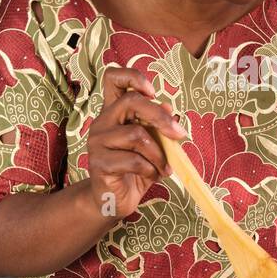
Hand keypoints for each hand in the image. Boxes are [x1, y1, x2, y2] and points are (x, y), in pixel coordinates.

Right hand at [87, 67, 186, 218]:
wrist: (114, 200)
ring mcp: (98, 143)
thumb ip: (158, 125)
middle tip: (178, 134)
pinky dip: (151, 169)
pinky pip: (134, 160)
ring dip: (158, 153)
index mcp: (114, 112)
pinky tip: (152, 176)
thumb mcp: (152, 145)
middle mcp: (102, 122)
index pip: (113, 78)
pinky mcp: (100, 164)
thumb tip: (168, 107)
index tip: (152, 92)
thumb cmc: (134, 169)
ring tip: (164, 167)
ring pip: (136, 135)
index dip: (133, 77)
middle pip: (130, 101)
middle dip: (160, 117)